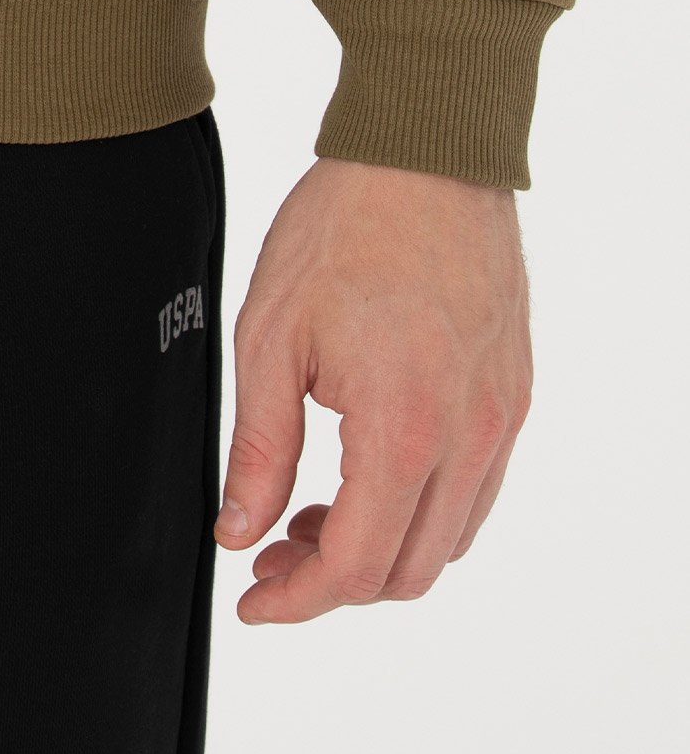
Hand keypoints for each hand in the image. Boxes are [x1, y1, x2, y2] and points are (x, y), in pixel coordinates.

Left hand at [216, 157, 530, 622]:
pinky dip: (424, 510)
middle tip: (270, 551)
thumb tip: (240, 530)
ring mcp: (501, 419)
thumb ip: (259, 448)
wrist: (424, 153)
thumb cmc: (346, 227)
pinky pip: (478, 490)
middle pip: (407, 571)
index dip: (296, 599)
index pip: (354, 566)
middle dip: (332, 581)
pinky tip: (369, 474)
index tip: (253, 599)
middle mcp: (468, 438)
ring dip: (381, 550)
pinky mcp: (514, 394)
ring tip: (313, 513)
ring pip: (450, 541)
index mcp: (403, 431)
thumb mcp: (271, 337)